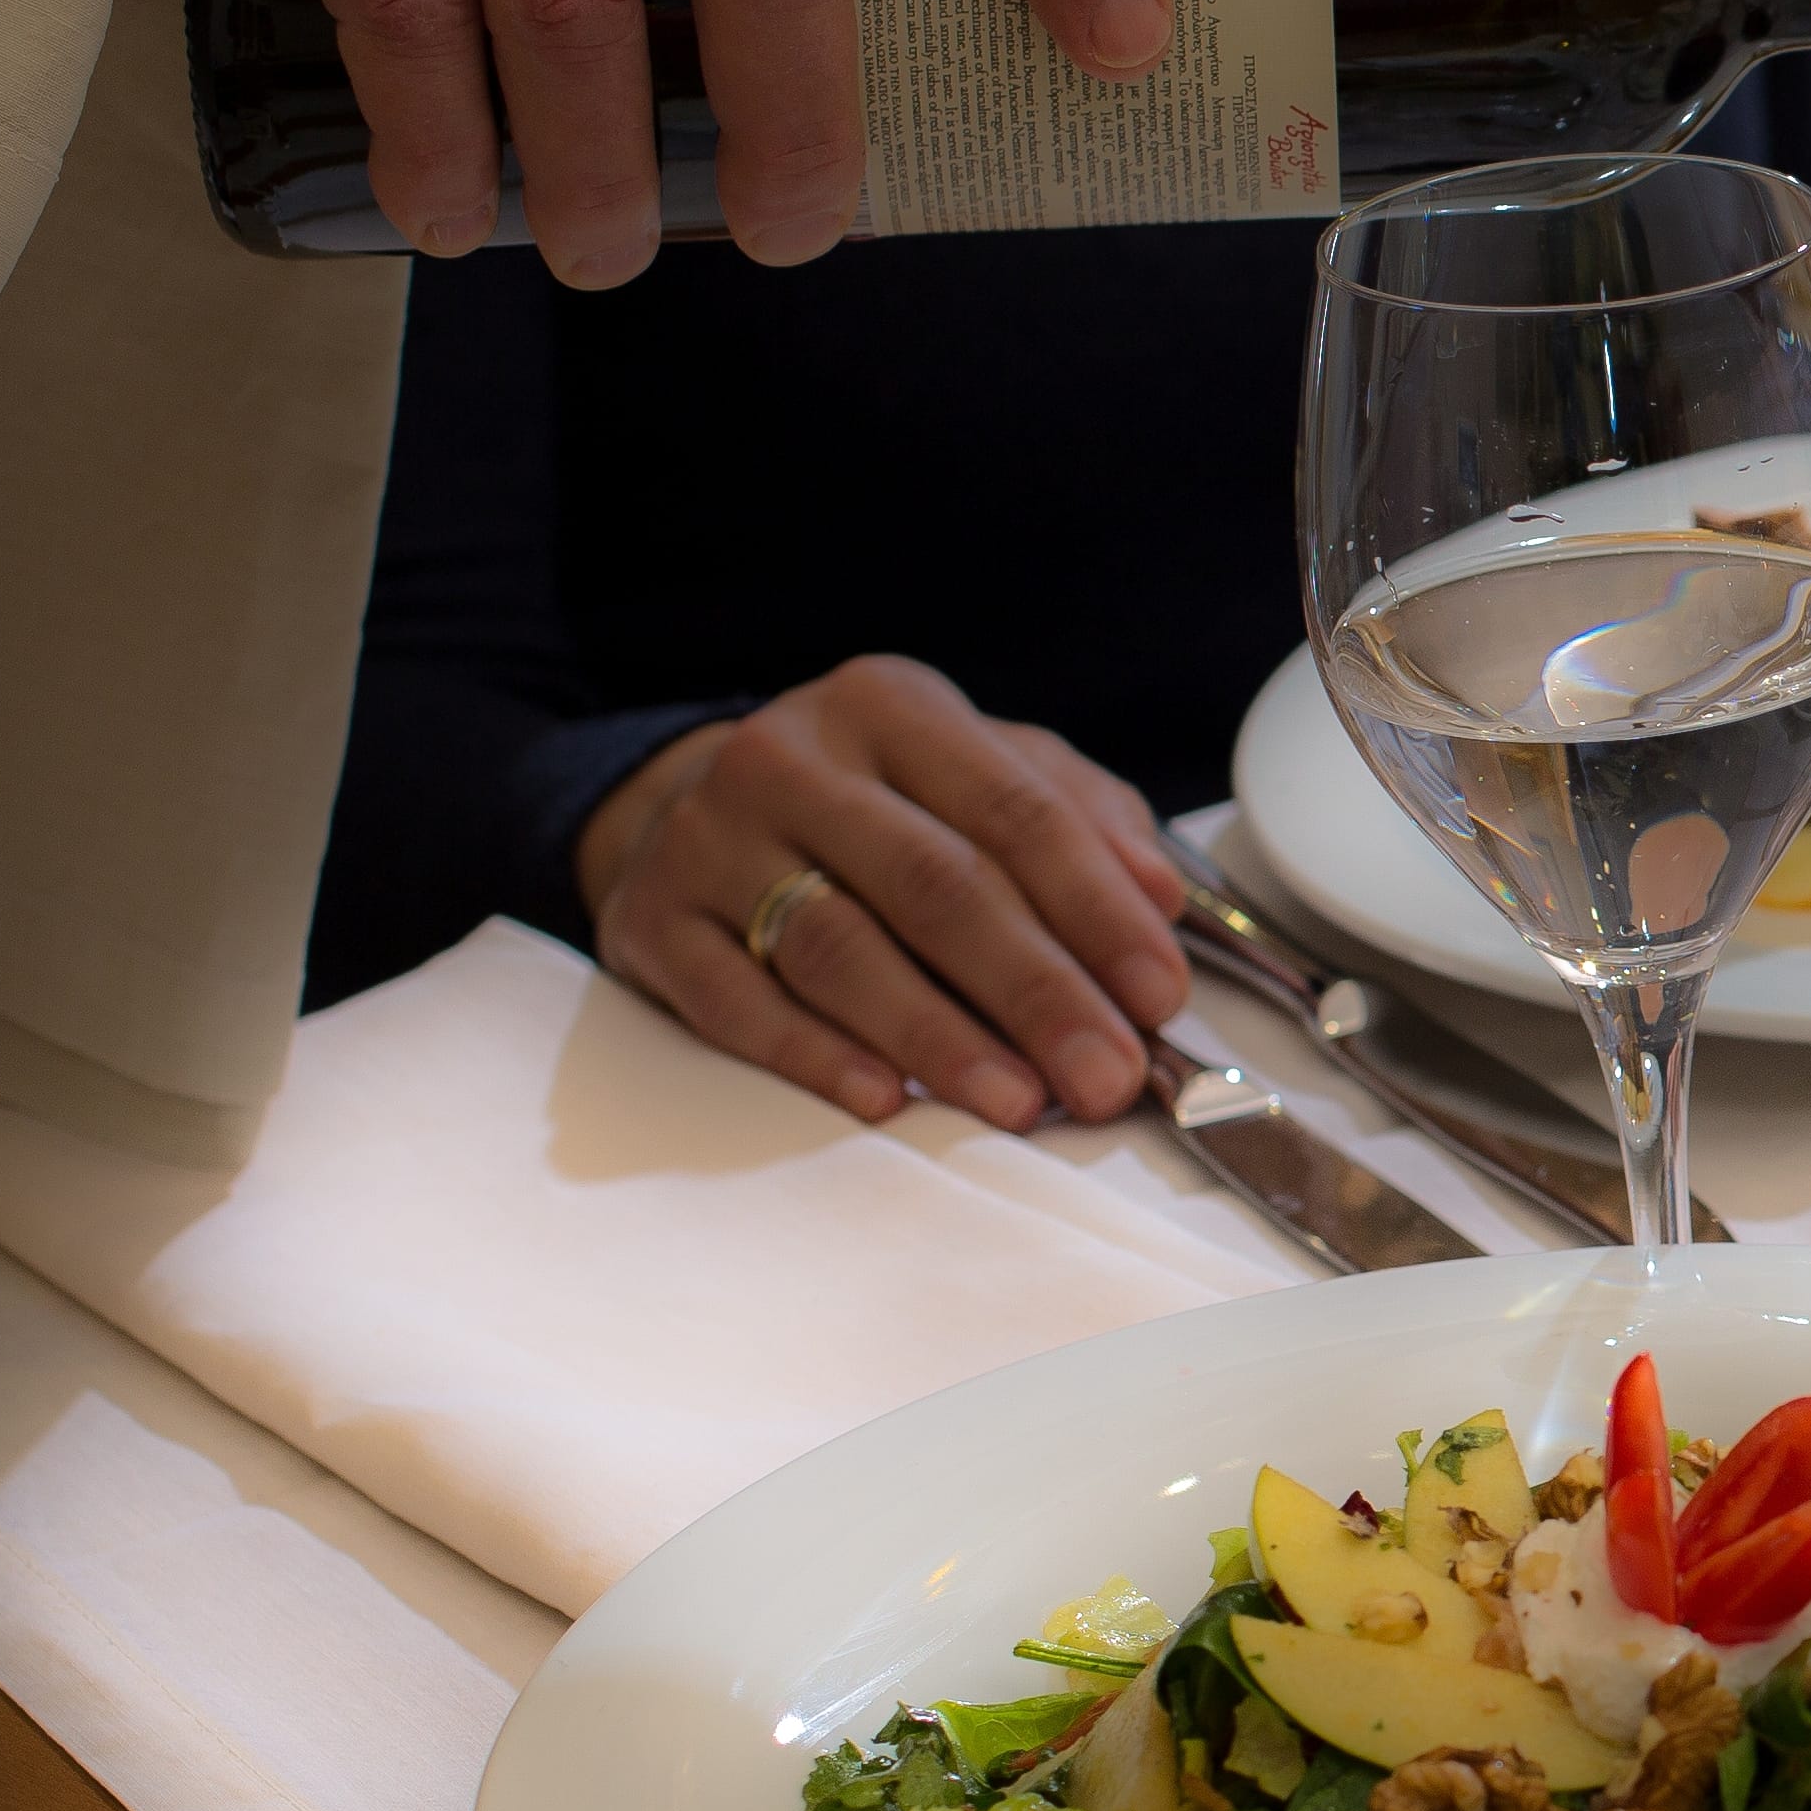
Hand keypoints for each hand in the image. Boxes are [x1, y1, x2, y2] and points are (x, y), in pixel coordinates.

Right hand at [579, 658, 1191, 1128]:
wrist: (693, 804)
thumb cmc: (878, 801)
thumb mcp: (983, 772)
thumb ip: (1082, 820)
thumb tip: (1159, 898)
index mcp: (893, 708)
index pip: (1014, 811)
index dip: (1095, 909)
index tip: (1157, 994)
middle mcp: (792, 759)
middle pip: (933, 885)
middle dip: (1035, 992)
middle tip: (1105, 1075)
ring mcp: (709, 839)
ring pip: (837, 948)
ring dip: (938, 1036)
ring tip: (1018, 1101)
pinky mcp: (650, 921)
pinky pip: (735, 1001)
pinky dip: (814, 1055)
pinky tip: (885, 1097)